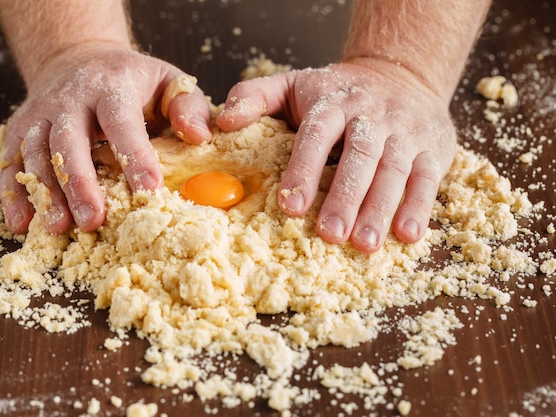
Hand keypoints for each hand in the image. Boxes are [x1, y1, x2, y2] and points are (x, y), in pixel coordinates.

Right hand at [0, 42, 211, 233]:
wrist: (79, 60)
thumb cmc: (131, 80)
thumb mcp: (167, 81)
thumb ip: (188, 106)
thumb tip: (200, 137)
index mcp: (111, 87)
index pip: (122, 122)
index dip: (134, 155)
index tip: (149, 190)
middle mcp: (70, 99)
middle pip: (68, 141)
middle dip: (80, 183)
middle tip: (92, 220)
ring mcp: (40, 113)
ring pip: (35, 152)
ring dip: (45, 192)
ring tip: (57, 227)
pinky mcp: (20, 129)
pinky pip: (11, 160)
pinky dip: (12, 193)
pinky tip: (21, 223)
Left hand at [215, 58, 456, 252]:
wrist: (400, 72)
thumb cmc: (337, 92)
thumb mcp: (294, 84)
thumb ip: (255, 96)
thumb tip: (222, 122)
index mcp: (334, 102)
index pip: (317, 135)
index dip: (304, 170)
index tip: (290, 206)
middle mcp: (372, 115)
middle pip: (361, 156)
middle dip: (346, 197)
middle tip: (330, 234)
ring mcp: (406, 132)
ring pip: (395, 170)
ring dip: (381, 208)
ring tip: (365, 244)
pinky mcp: (433, 147)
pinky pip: (428, 178)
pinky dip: (420, 207)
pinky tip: (408, 236)